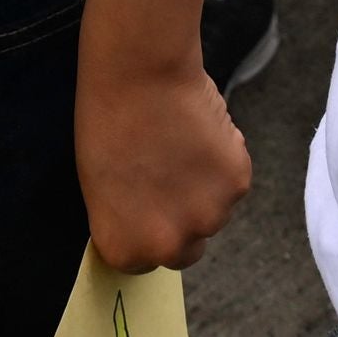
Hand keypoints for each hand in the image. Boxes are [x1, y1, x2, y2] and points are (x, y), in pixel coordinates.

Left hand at [72, 42, 248, 271]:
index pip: (145, 260)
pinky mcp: (238, 183)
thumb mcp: (99, 188)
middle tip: (172, 180)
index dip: (148, 230)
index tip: (146, 205)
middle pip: (187, 249)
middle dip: (183, 221)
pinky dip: (224, 161)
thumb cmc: (106, 123)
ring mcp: (209, 217)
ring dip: (206, 190)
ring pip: (215, 212)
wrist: (140, 75)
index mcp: (127, 249)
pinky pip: (233, 181)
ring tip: (184, 147)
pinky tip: (202, 132)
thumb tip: (152, 223)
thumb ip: (129, 220)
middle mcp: (170, 246)